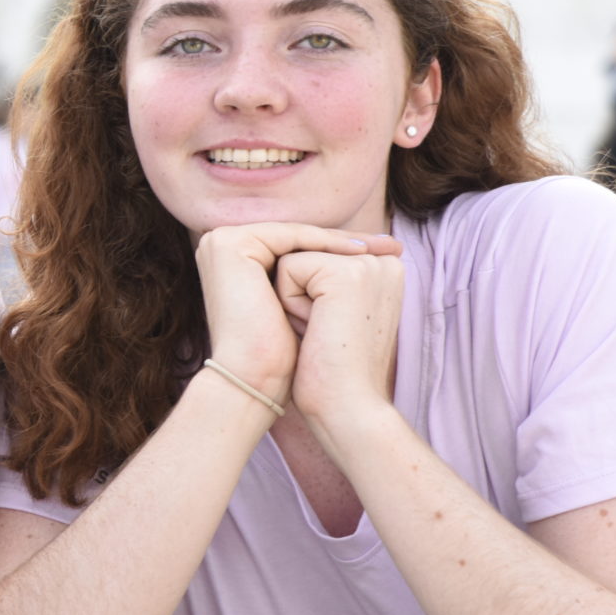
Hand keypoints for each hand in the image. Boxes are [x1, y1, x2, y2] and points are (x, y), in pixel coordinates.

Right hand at [192, 224, 394, 403]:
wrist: (254, 377)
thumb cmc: (282, 355)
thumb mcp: (304, 307)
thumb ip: (314, 277)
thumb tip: (357, 258)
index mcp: (233, 260)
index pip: (297, 248)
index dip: (342, 251)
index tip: (388, 255)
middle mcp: (221, 245)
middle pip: (299, 241)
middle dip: (349, 244)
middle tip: (394, 248)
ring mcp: (222, 242)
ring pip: (297, 237)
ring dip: (343, 243)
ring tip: (385, 251)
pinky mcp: (230, 244)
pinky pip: (290, 236)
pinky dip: (327, 244)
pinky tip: (360, 254)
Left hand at [273, 247, 405, 441]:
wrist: (347, 408)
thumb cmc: (331, 369)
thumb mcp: (330, 312)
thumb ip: (323, 279)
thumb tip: (290, 256)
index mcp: (383, 269)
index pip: (315, 254)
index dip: (304, 295)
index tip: (333, 330)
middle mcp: (382, 261)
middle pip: (302, 253)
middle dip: (298, 296)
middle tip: (327, 334)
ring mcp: (368, 263)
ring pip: (292, 259)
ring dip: (292, 300)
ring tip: (322, 332)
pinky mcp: (347, 273)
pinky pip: (287, 268)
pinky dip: (289, 303)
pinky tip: (316, 330)